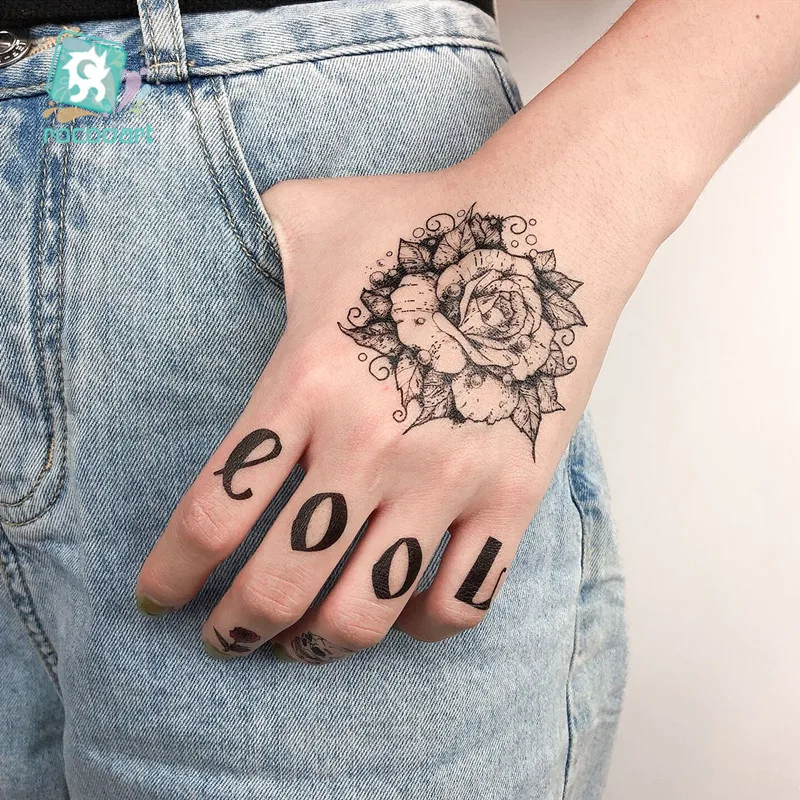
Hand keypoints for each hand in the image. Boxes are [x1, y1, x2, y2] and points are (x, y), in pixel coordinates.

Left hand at [134, 161, 646, 663]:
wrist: (544, 227)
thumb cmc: (422, 221)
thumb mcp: (311, 214)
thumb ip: (244, 236)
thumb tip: (207, 241)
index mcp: (306, 382)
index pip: (212, 515)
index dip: (170, 576)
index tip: (157, 599)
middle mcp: (369, 442)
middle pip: (277, 587)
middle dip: (235, 632)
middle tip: (224, 637)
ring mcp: (446, 476)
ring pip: (363, 614)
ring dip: (318, 647)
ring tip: (303, 641)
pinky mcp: (513, 493)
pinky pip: (461, 600)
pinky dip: (420, 626)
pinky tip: (400, 609)